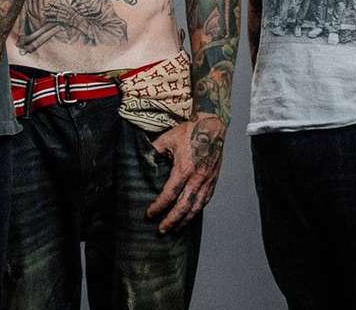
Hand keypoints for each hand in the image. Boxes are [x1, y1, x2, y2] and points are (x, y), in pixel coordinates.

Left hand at [145, 113, 225, 232]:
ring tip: (174, 229)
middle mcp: (197, 178)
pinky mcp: (213, 181)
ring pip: (196, 207)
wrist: (212, 126)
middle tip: (161, 230)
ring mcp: (207, 181)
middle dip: (172, 220)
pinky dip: (196, 211)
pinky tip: (189, 217)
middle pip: (184, 206)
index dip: (159, 206)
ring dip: (185, 220)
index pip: (170, 194)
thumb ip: (154, 151)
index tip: (149, 214)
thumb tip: (142, 160)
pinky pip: (205, 201)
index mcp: (184, 168)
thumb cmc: (188, 131)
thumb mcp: (167, 139)